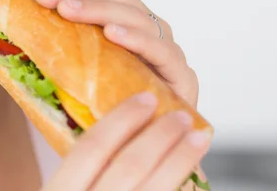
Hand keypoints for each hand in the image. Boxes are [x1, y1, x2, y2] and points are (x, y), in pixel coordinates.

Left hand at [25, 0, 198, 107]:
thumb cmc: (92, 112)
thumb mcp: (63, 73)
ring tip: (66, 9)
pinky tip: (111, 33)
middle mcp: (144, 27)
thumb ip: (45, 48)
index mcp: (118, 19)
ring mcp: (164, 48)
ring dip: (98, 7)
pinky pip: (161, 50)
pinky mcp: (181, 76)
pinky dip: (136, 38)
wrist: (130, 154)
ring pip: (135, 14)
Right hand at [41, 93, 211, 190]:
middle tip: (182, 116)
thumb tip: (113, 134)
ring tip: (198, 140)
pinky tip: (192, 179)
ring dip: (181, 161)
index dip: (122, 119)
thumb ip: (77, 175)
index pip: (92, 148)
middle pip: (130, 166)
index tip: (146, 98)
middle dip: (161, 136)